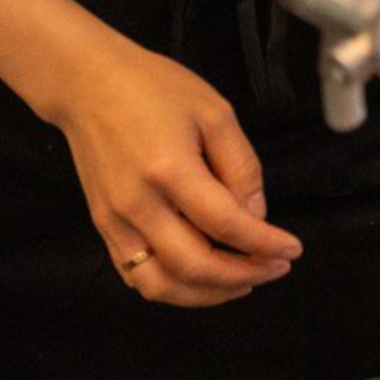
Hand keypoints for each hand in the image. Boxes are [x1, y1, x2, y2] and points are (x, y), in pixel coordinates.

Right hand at [43, 39, 303, 306]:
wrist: (88, 85)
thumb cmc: (154, 88)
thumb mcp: (215, 112)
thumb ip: (241, 167)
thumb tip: (256, 216)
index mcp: (169, 170)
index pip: (225, 224)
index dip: (263, 243)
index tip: (292, 249)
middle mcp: (136, 205)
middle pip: (194, 265)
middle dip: (243, 274)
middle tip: (276, 267)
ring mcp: (114, 222)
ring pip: (160, 284)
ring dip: (207, 293)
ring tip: (244, 282)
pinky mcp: (103, 228)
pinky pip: (136, 276)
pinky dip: (173, 287)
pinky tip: (203, 278)